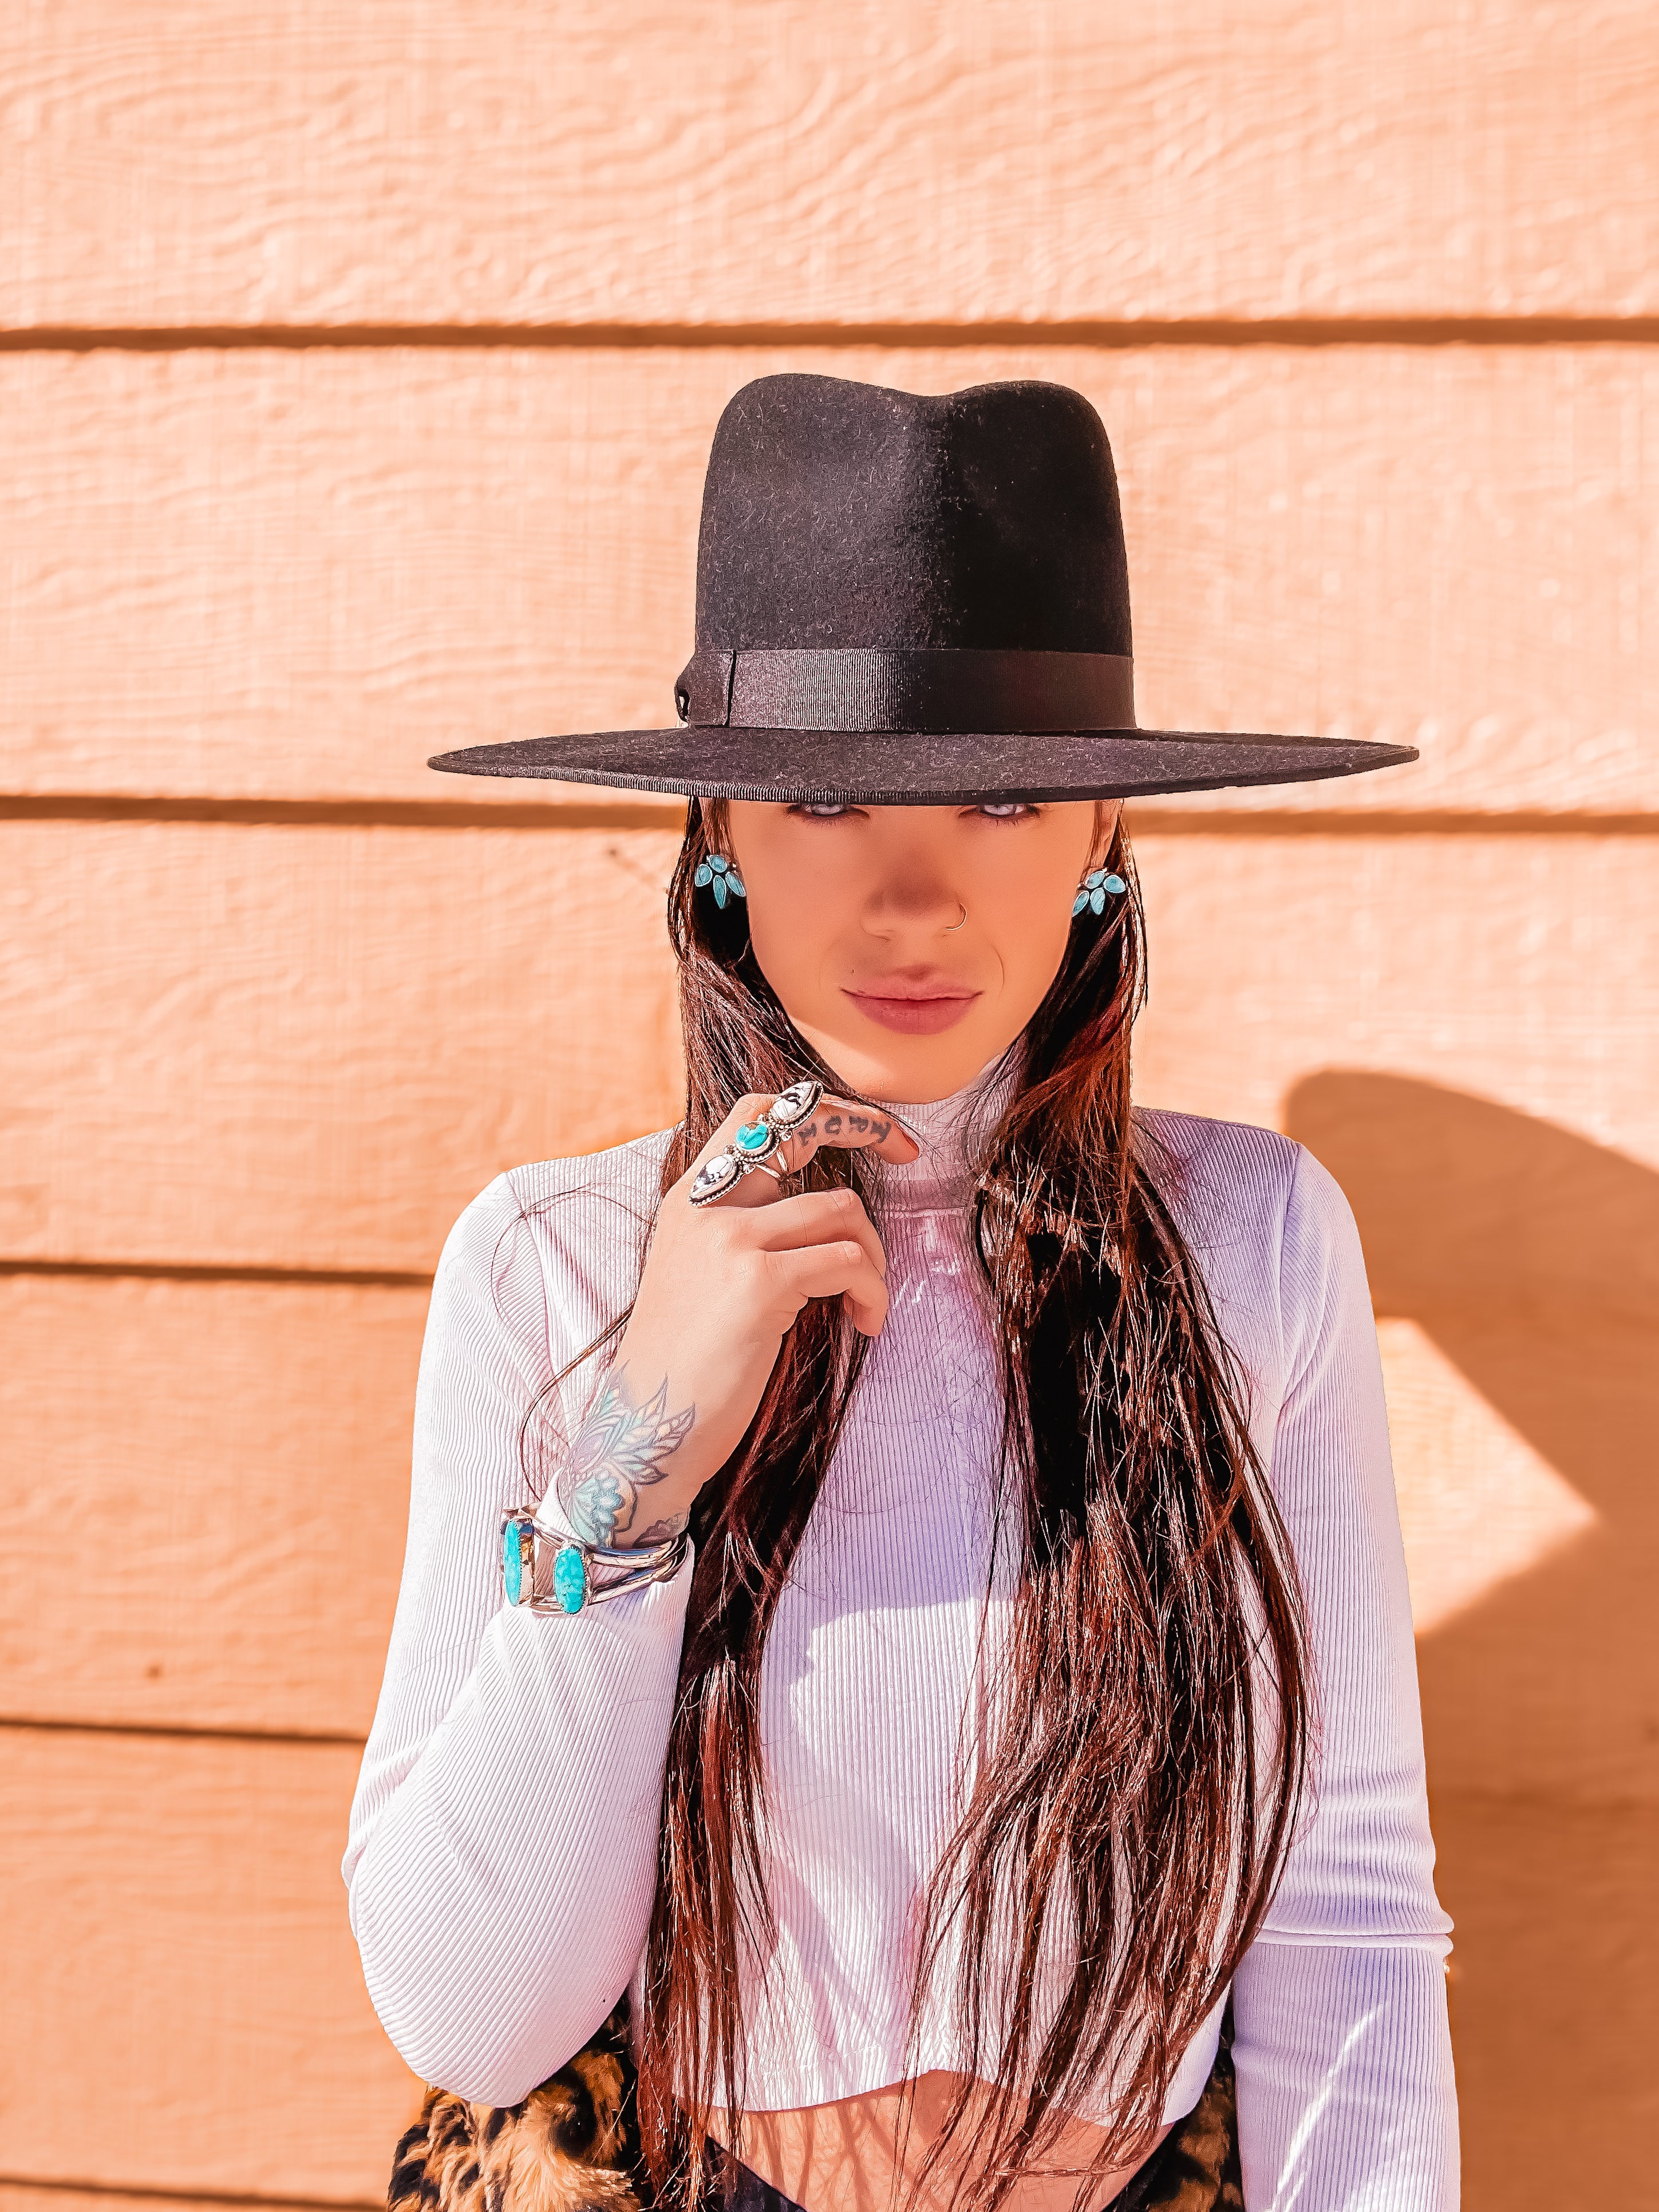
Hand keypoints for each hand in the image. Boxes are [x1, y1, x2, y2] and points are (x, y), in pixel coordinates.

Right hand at [553, 1090, 918, 1547]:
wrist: (647, 1425)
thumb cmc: (683, 1363)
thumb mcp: (697, 1275)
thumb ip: (741, 1232)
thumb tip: (819, 1213)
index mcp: (689, 1200)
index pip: (755, 1113)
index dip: (818, 1108)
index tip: (869, 1129)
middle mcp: (705, 1207)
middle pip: (801, 1130)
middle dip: (868, 1127)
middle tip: (909, 1156)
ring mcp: (731, 1241)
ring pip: (842, 1209)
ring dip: (874, 1256)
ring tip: (865, 1301)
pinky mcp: (759, 1282)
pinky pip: (849, 1263)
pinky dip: (872, 1292)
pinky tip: (863, 1324)